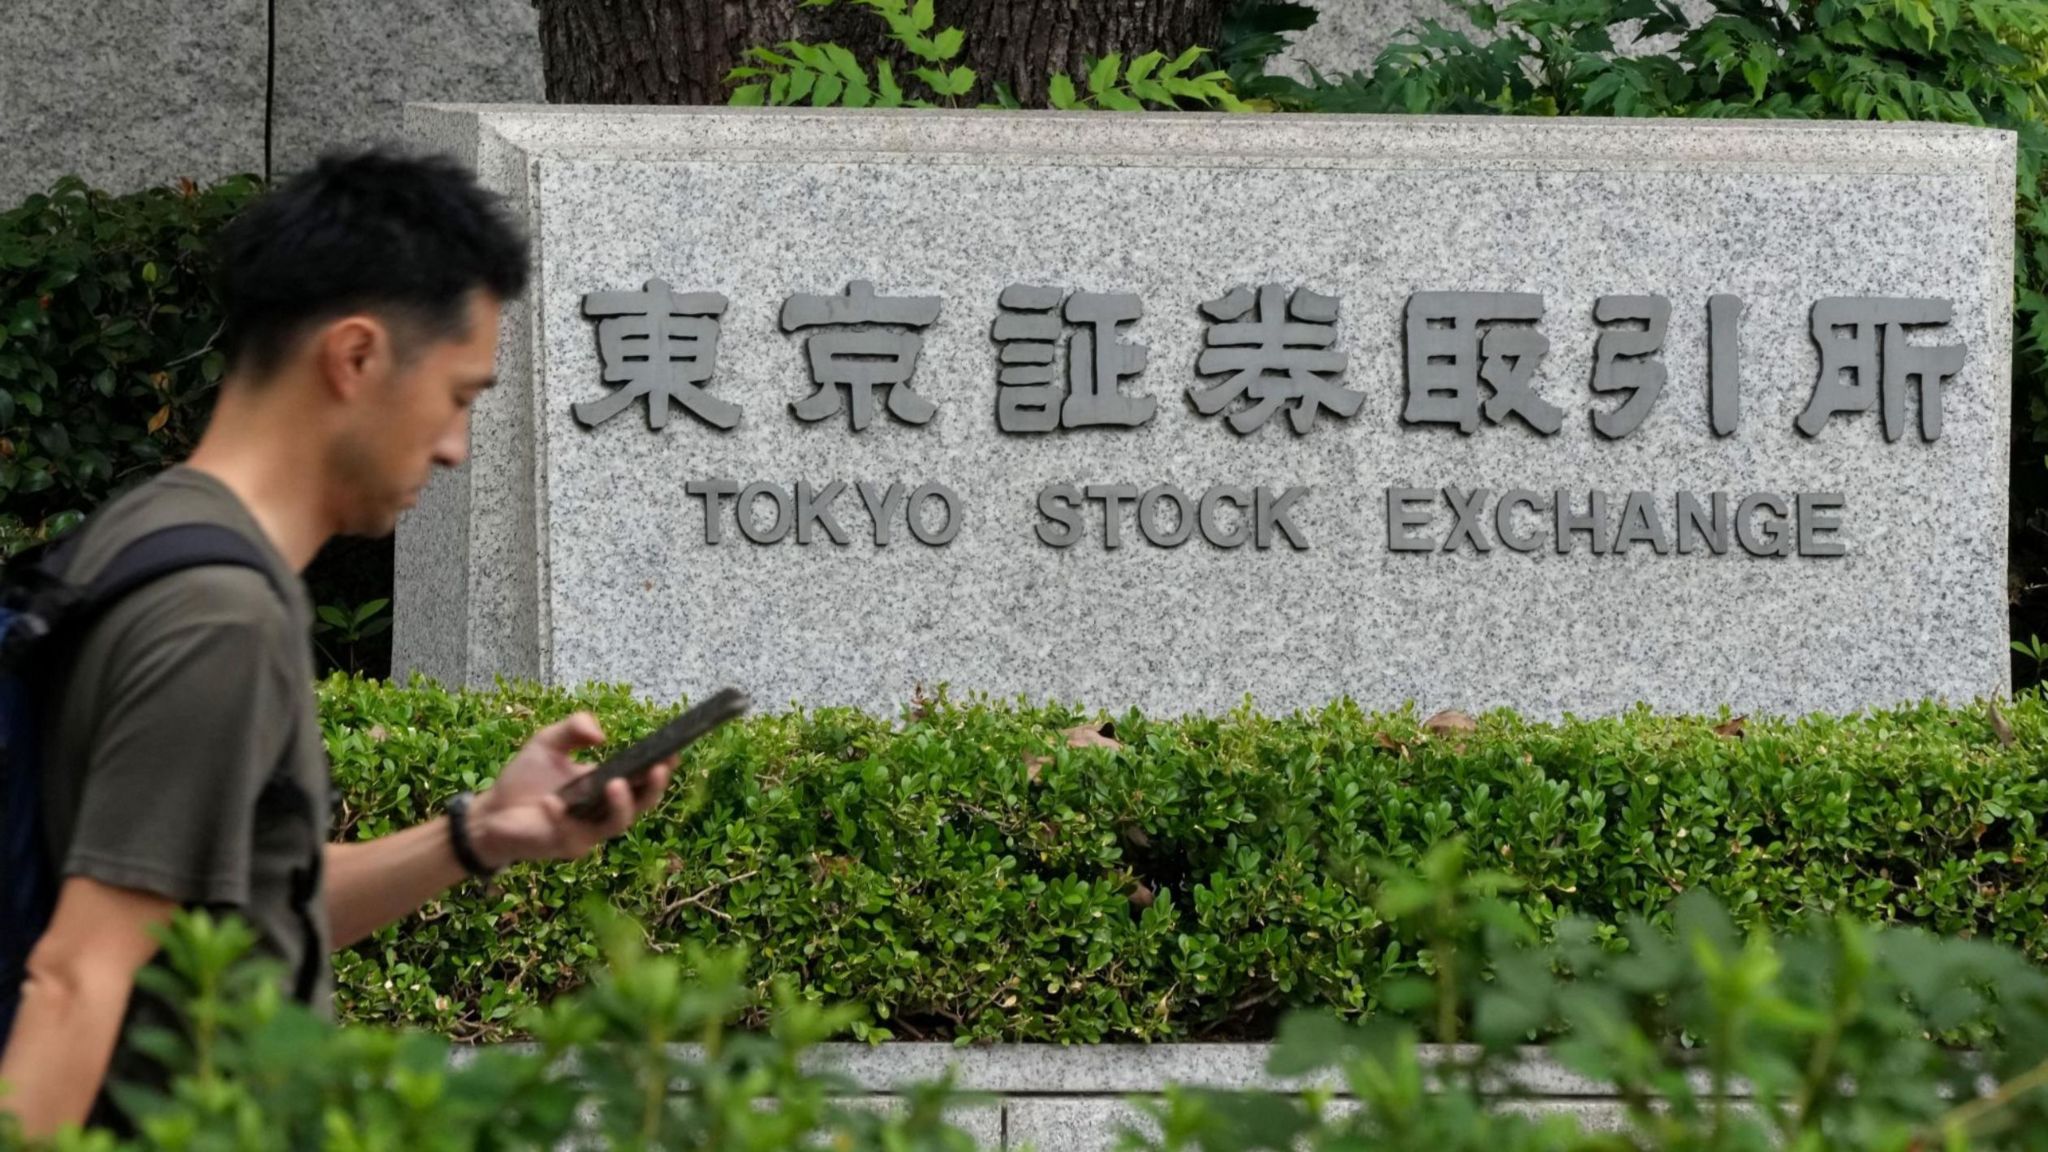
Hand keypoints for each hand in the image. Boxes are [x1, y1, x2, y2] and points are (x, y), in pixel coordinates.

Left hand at [468, 712, 673, 869]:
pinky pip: (571, 832)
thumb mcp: (549, 742)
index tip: (674, 749)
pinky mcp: (566, 845)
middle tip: (659, 767)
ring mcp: (588, 831)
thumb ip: (574, 727)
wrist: (490, 811)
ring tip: (615, 784)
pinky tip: (551, 802)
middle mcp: (604, 810)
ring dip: (621, 805)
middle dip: (654, 786)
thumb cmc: (524, 778)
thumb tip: (601, 735)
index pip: (643, 777)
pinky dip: (561, 816)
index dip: (662, 766)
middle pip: (643, 804)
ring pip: (617, 824)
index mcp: (608, 785)